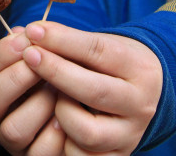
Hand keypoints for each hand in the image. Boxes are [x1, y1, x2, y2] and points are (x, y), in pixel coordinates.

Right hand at [0, 29, 64, 154]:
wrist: (68, 106)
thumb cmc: (43, 74)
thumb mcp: (29, 57)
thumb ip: (26, 44)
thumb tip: (28, 30)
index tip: (25, 39)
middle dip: (16, 78)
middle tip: (41, 62)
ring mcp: (7, 142)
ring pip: (12, 130)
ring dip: (39, 104)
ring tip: (59, 88)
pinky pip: (39, 152)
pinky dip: (56, 132)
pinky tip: (68, 113)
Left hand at [22, 22, 162, 155]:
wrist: (146, 95)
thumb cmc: (112, 65)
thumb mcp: (102, 46)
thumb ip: (69, 40)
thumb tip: (29, 34)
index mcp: (138, 68)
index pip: (98, 51)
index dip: (62, 40)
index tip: (34, 31)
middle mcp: (140, 104)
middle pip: (94, 91)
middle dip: (55, 71)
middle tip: (29, 55)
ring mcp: (129, 135)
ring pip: (87, 132)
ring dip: (61, 112)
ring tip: (52, 97)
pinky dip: (64, 143)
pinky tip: (57, 124)